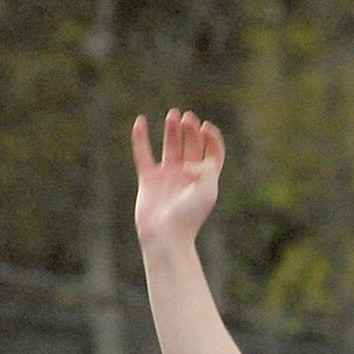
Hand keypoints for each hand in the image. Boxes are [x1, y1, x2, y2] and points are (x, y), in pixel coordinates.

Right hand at [132, 108, 224, 247]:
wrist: (165, 237)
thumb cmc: (188, 218)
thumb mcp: (207, 192)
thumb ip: (207, 168)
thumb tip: (190, 161)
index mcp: (205, 181)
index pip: (212, 154)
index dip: (211, 139)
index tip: (206, 129)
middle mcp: (187, 177)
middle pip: (191, 146)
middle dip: (190, 131)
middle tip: (188, 119)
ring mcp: (167, 177)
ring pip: (170, 147)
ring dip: (172, 130)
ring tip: (173, 116)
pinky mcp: (148, 180)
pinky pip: (143, 154)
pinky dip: (141, 138)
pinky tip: (141, 121)